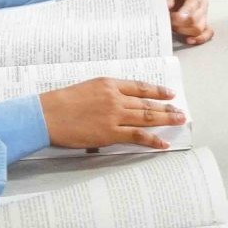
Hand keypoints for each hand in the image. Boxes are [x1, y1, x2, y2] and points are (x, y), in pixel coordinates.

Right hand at [39, 77, 185, 150]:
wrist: (47, 115)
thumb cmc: (60, 102)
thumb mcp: (86, 88)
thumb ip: (105, 93)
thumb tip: (119, 101)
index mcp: (109, 84)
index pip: (140, 86)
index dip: (157, 91)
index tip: (169, 93)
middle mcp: (115, 98)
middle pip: (147, 103)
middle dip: (167, 107)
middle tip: (180, 111)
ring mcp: (114, 116)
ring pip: (147, 117)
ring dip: (165, 119)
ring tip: (179, 121)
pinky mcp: (110, 133)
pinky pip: (137, 136)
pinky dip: (153, 140)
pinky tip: (163, 143)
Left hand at [160, 0, 211, 45]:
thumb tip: (168, 5)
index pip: (195, 1)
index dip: (186, 11)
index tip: (175, 17)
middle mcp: (201, 0)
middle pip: (197, 18)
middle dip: (179, 22)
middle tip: (166, 19)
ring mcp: (201, 11)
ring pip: (198, 27)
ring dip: (182, 29)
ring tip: (171, 24)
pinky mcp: (199, 19)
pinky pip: (207, 31)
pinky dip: (200, 38)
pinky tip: (189, 40)